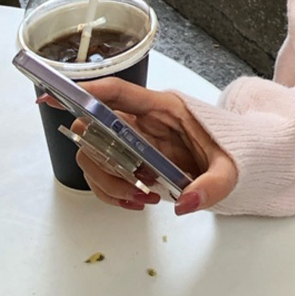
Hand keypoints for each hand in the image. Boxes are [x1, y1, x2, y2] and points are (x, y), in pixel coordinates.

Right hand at [70, 79, 237, 215]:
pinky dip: (112, 192)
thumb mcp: (231, 168)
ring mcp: (134, 140)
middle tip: (132, 181)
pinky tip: (136, 202)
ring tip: (139, 198)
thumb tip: (185, 203)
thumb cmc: (233, 151)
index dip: (85, 93)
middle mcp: (142, 120)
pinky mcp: (132, 159)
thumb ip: (212, 185)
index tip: (54, 97)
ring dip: (108, 180)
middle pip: (95, 129)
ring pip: (94, 154)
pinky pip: (105, 174)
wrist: (240, 158)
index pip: (118, 92)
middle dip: (102, 159)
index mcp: (164, 107)